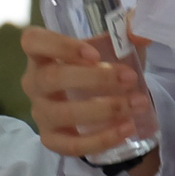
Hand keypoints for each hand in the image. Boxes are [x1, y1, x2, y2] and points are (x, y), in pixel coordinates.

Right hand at [20, 25, 157, 158]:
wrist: (107, 97)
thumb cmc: (104, 63)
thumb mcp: (117, 44)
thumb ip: (129, 30)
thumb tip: (140, 31)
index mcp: (42, 53)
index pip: (33, 41)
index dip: (60, 46)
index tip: (95, 53)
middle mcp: (34, 82)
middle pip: (52, 78)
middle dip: (95, 79)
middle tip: (130, 79)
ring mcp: (40, 112)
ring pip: (63, 113)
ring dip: (104, 110)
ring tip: (138, 104)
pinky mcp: (51, 139)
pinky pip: (71, 145)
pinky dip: (101, 139)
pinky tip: (127, 129)